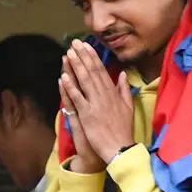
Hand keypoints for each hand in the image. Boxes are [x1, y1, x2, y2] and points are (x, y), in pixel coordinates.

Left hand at [62, 39, 135, 165]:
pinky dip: (71, 87)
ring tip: (68, 54)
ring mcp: (96, 104)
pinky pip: (78, 98)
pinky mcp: (88, 115)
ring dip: (76, 66)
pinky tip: (64, 77)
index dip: (92, 57)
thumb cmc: (123, 130)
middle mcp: (104, 95)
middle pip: (92, 72)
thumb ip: (124, 89)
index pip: (101, 71)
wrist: (120, 148)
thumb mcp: (128, 107)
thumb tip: (122, 74)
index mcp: (113, 93)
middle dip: (83, 56)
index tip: (86, 46)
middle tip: (74, 43)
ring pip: (85, 81)